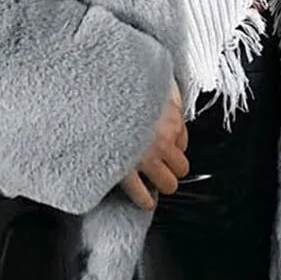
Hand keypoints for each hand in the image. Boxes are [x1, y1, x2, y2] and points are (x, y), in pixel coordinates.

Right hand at [121, 82, 188, 210]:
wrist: (97, 92)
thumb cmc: (123, 84)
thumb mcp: (152, 77)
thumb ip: (163, 87)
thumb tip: (168, 86)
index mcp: (170, 118)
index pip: (183, 140)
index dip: (175, 143)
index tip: (167, 144)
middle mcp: (162, 140)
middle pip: (182, 166)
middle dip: (173, 167)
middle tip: (163, 166)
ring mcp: (145, 157)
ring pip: (168, 183)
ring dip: (163, 183)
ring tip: (157, 182)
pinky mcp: (125, 170)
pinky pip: (141, 194)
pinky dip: (144, 200)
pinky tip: (145, 201)